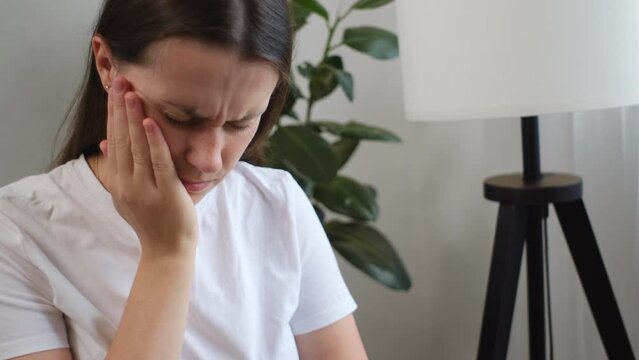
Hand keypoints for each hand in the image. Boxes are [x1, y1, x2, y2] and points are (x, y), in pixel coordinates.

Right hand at [99, 76, 197, 255]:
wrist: (167, 251)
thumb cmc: (153, 222)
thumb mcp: (128, 196)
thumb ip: (119, 170)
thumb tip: (104, 142)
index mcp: (119, 182)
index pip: (114, 141)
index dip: (113, 115)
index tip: (114, 90)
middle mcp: (127, 184)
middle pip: (121, 139)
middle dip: (120, 109)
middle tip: (120, 80)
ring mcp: (145, 189)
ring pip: (137, 147)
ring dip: (133, 118)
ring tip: (132, 93)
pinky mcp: (165, 192)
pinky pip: (158, 162)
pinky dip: (154, 141)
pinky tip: (149, 122)